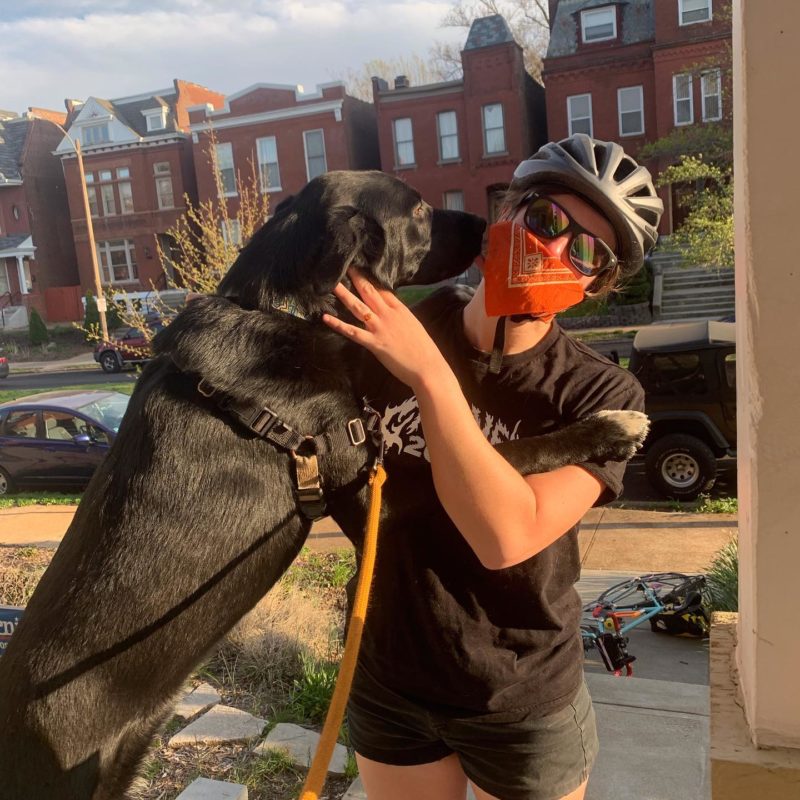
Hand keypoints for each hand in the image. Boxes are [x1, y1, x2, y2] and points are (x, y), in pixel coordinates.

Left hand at [322, 269, 448, 389]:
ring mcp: (380, 328)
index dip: (370, 279)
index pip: (382, 290)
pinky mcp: (374, 343)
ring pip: (358, 307)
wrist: (428, 367)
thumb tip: (391, 313)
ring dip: (344, 294)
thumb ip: (400, 317)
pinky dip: (338, 324)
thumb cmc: (424, 350)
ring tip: (332, 284)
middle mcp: (389, 315)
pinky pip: (352, 331)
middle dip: (357, 278)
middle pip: (369, 292)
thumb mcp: (413, 326)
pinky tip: (326, 317)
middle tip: (345, 267)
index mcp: (400, 310)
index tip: (360, 270)